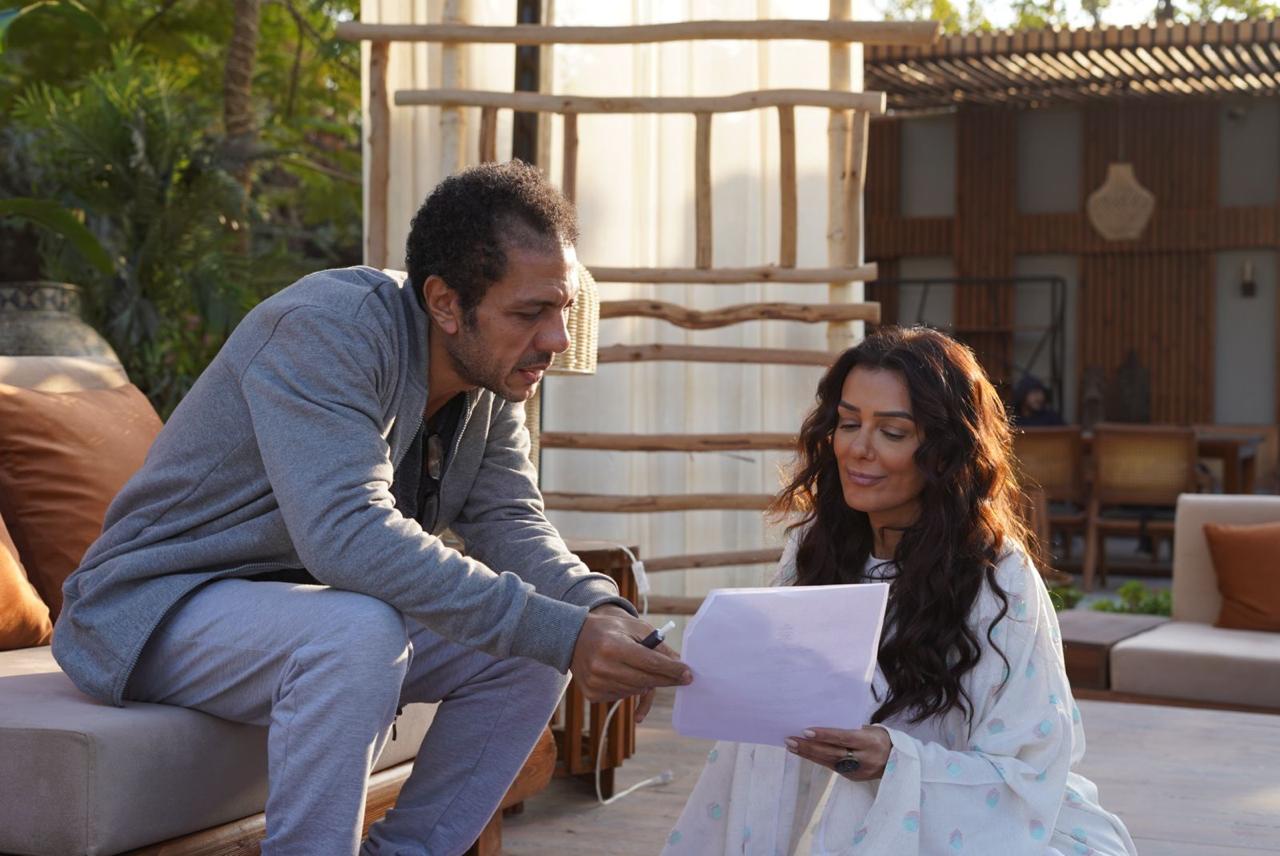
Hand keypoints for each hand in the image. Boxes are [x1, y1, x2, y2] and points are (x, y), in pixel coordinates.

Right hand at [571, 605, 690, 721]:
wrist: (574, 637)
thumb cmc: (610, 630)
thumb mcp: (635, 628)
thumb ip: (658, 645)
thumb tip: (679, 664)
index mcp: (613, 646)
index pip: (650, 663)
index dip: (671, 670)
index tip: (688, 674)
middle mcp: (602, 667)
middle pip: (645, 680)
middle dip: (666, 679)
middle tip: (682, 678)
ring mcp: (595, 683)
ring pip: (635, 690)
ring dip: (646, 683)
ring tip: (644, 669)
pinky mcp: (592, 694)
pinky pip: (622, 696)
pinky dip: (630, 687)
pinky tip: (625, 674)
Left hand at [785, 725, 892, 780]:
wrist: (898, 760)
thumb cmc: (878, 738)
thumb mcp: (869, 730)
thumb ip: (849, 729)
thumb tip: (822, 722)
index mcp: (870, 742)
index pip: (843, 738)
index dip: (825, 735)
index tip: (806, 730)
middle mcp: (865, 758)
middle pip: (833, 753)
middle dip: (809, 747)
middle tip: (790, 739)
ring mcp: (859, 771)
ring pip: (829, 762)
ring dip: (808, 754)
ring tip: (792, 746)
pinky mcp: (853, 778)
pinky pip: (832, 767)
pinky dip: (817, 759)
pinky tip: (805, 753)